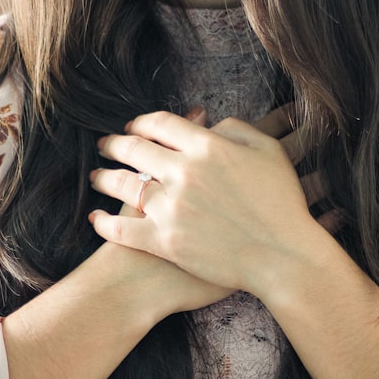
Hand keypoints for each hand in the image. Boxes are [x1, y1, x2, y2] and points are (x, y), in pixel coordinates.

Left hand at [88, 106, 333, 294]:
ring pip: (123, 185)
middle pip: (134, 149)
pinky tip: (97, 219)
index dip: (141, 122)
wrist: (282, 256)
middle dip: (114, 144)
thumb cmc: (282, 205)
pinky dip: (105, 222)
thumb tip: (208, 123)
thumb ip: (237, 129)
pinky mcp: (165, 241)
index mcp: (208, 147)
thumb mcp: (269, 152)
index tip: (133, 126)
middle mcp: (184, 172)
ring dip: (104, 178)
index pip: (161, 124)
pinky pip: (123, 228)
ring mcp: (171, 208)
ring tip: (96, 177)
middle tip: (104, 145)